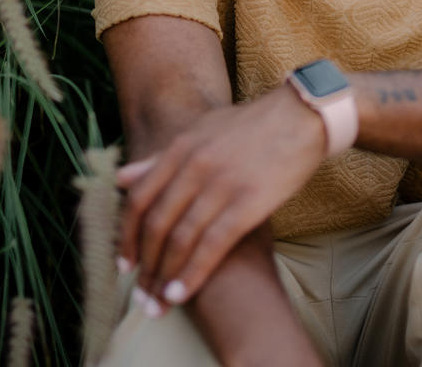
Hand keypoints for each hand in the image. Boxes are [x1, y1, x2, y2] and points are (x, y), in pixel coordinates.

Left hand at [116, 85, 326, 306]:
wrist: (300, 117)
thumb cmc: (252, 126)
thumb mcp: (201, 131)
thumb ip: (160, 158)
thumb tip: (120, 178)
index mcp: (180, 148)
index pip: (139, 199)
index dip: (125, 236)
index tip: (123, 263)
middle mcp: (194, 166)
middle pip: (156, 224)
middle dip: (144, 266)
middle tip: (139, 295)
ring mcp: (220, 184)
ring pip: (180, 239)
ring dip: (164, 278)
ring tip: (157, 305)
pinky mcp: (247, 202)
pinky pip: (211, 245)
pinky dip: (192, 274)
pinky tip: (181, 294)